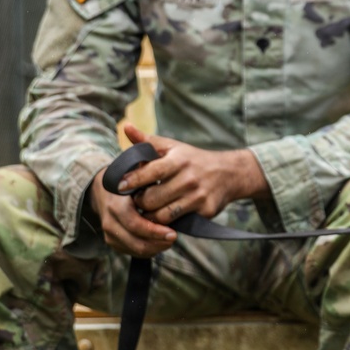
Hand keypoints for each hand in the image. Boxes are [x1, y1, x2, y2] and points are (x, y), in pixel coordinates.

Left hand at [88, 126, 269, 257]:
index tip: (119, 186)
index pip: (151, 172)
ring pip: (163, 215)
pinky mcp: (206, 211)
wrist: (229, 173)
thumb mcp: (172, 147)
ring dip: (151, 215)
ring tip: (148, 210)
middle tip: (138, 200)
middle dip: (140, 202)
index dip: (133, 180)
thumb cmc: (192, 159)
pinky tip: (165, 216)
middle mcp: (189, 178)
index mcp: (178, 160)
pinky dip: (168, 222)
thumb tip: (125, 127)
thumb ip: (146, 141)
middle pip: (152, 199)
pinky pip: (178, 222)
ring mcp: (198, 196)